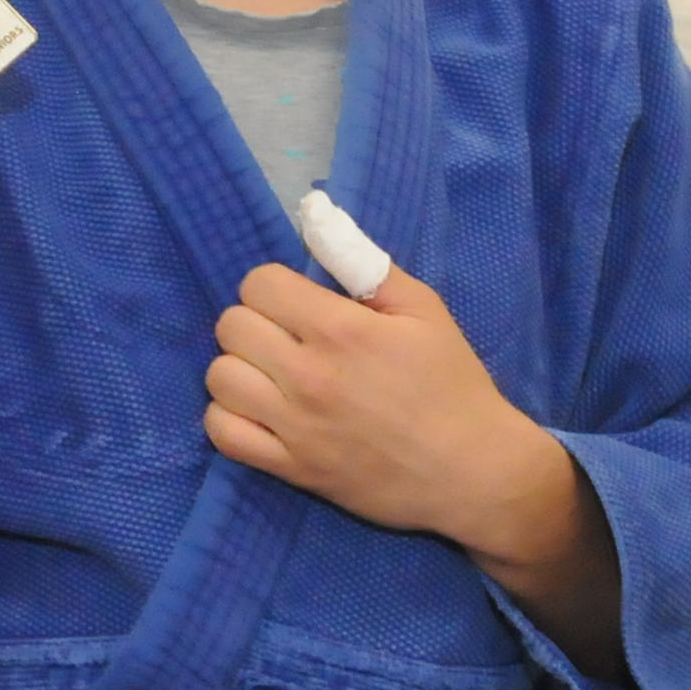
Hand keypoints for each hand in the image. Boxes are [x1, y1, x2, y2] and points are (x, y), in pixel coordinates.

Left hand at [208, 262, 568, 555]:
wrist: (471, 472)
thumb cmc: (452, 384)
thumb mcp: (424, 309)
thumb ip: (364, 263)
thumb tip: (315, 218)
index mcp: (340, 330)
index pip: (258, 284)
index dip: (275, 287)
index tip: (297, 303)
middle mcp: (308, 375)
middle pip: (231, 325)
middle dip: (255, 322)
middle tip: (285, 337)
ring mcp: (295, 425)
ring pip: (219, 377)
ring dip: (240, 368)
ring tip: (270, 375)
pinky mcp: (290, 468)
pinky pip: (222, 433)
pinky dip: (229, 417)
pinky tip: (258, 411)